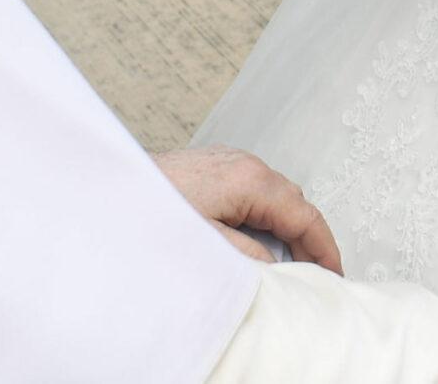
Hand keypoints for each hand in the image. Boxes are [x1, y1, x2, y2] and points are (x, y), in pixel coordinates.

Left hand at [151, 146, 340, 271]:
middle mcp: (243, 163)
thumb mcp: (208, 244)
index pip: (304, 214)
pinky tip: (252, 240)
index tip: (334, 275)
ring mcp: (226, 162)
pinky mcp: (210, 168)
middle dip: (307, 238)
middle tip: (312, 275)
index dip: (324, 248)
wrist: (104, 189)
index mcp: (249, 180)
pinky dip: (262, 216)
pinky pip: (251, 192)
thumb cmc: (149, 210)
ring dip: (283, 227)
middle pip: (293, 202)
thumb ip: (250, 257)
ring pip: (272, 196)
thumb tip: (279, 269)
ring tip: (285, 262)